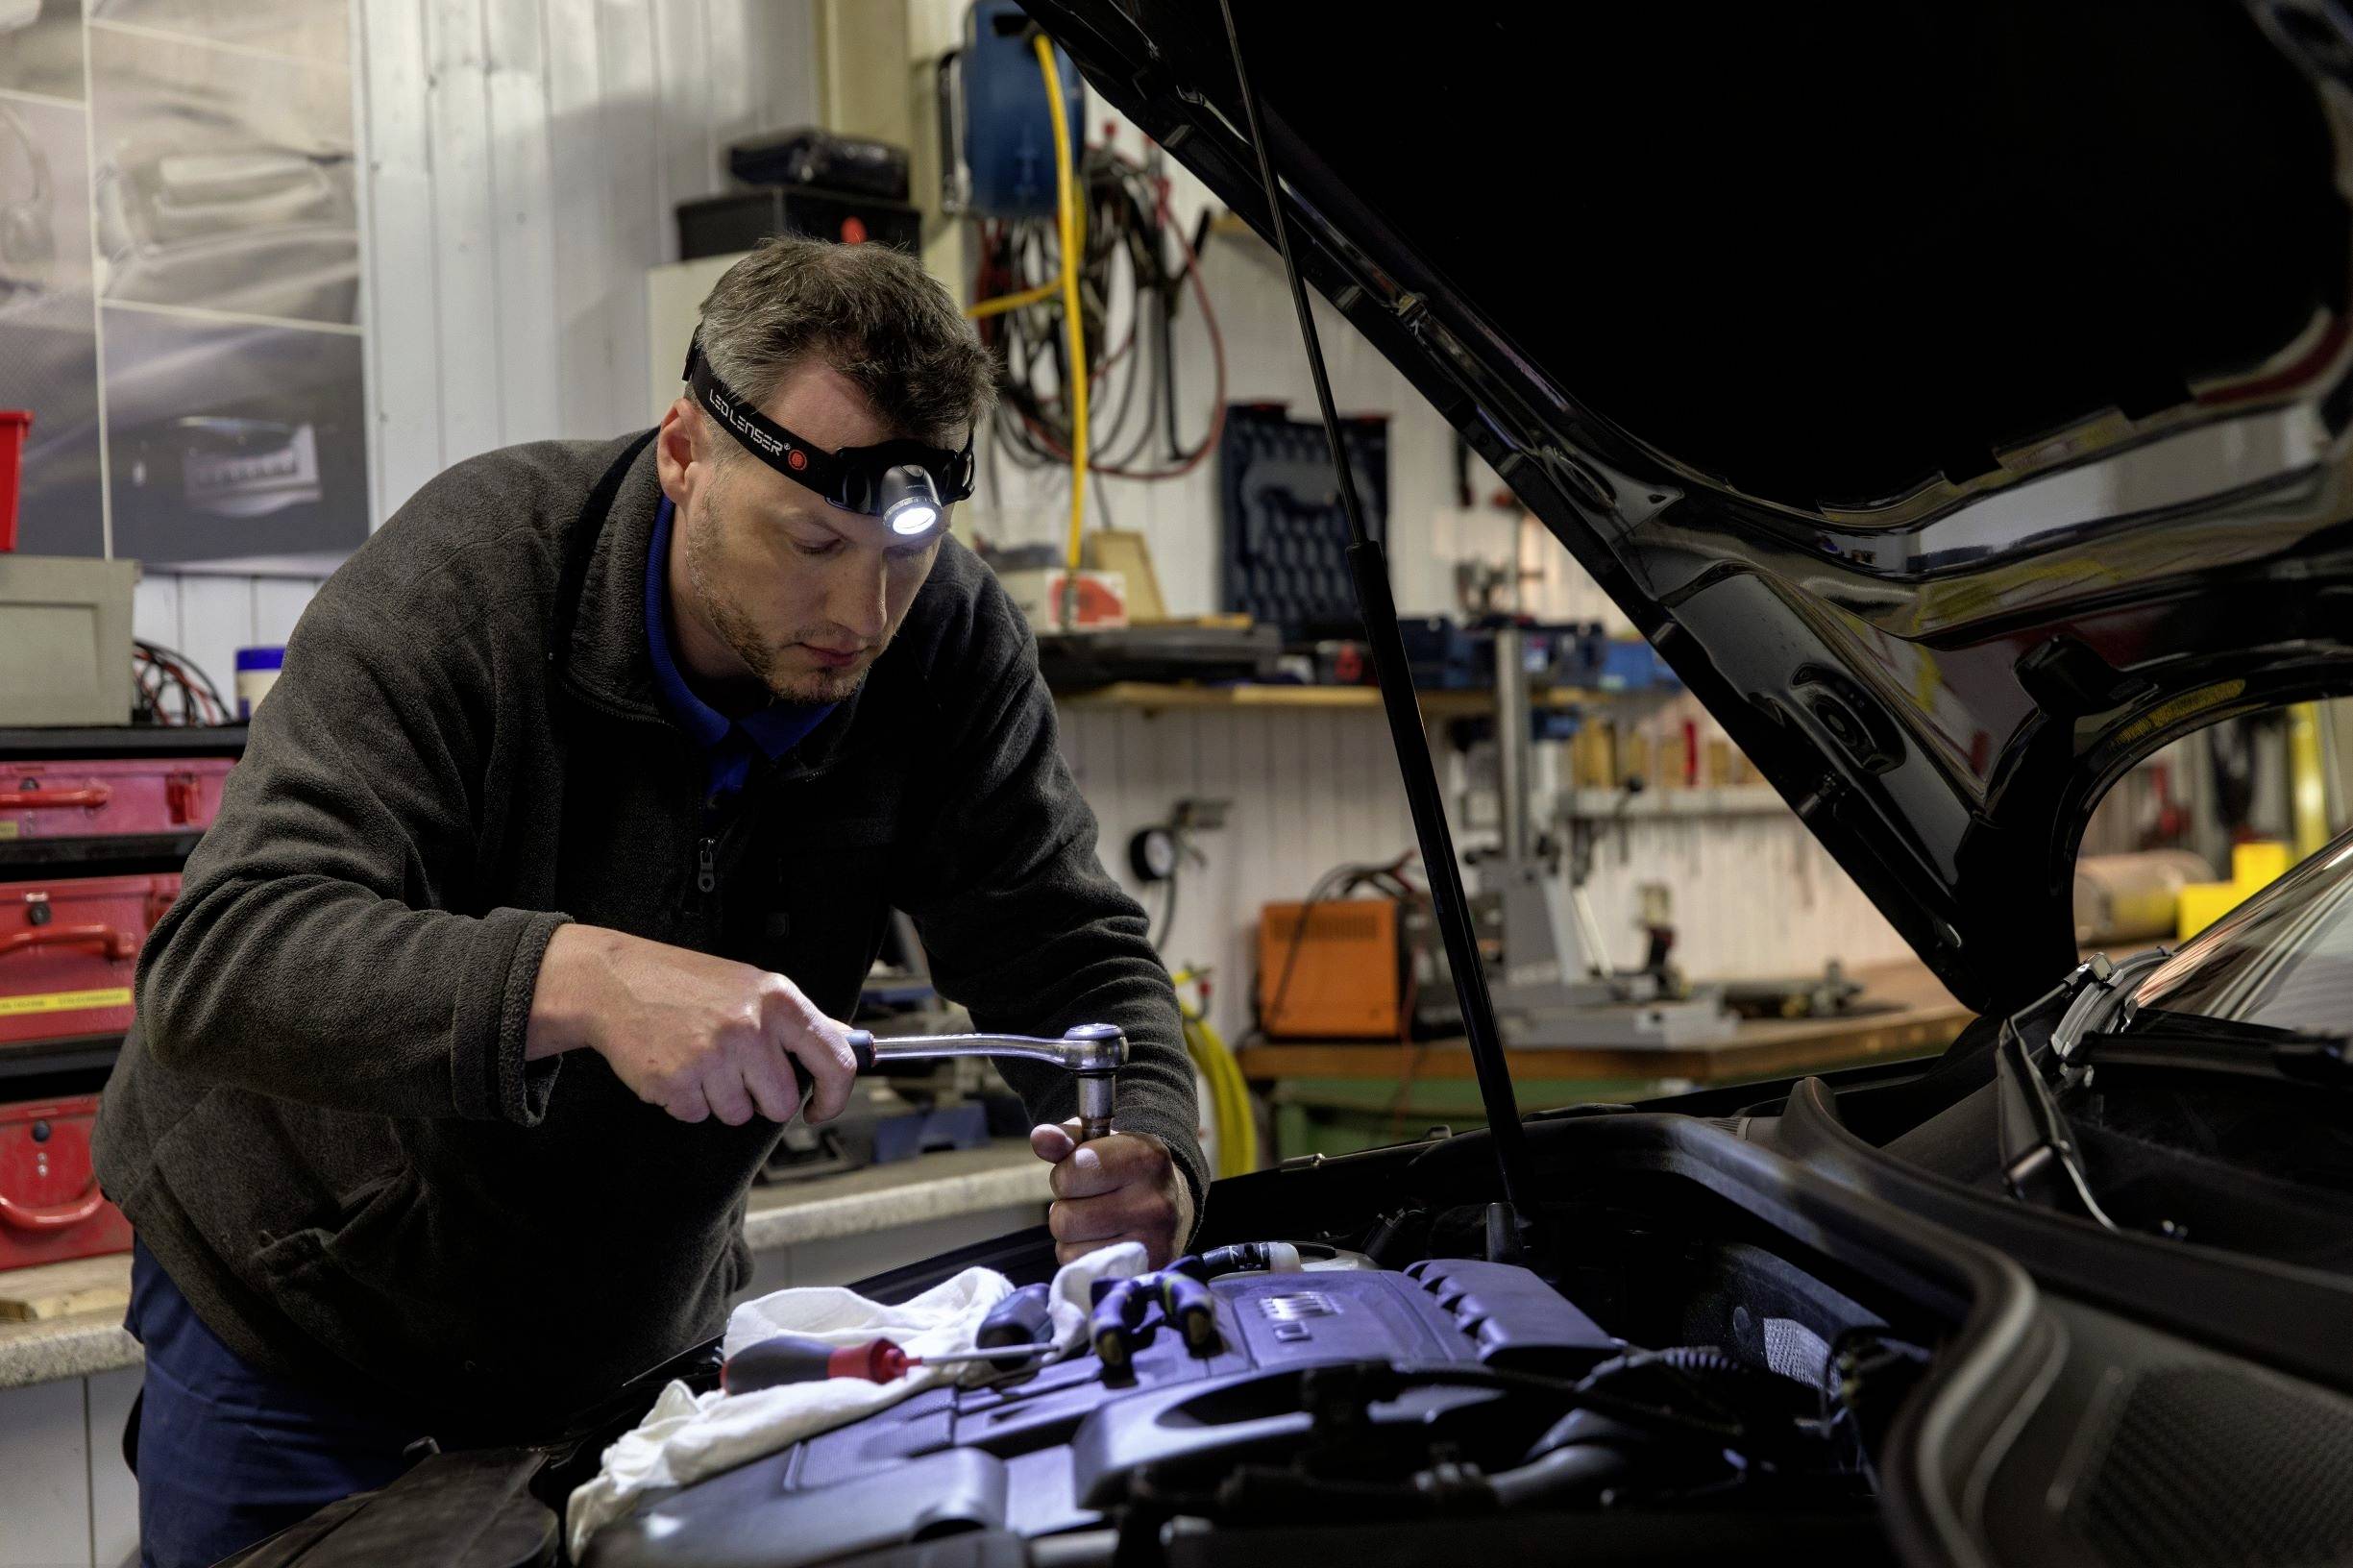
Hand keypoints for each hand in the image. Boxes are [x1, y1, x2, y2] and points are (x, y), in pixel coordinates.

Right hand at [525, 924, 858, 1125]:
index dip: (834, 1096)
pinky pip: (697, 1116)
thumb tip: (846, 1044)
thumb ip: (797, 1021)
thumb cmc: (686, 983)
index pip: (835, 1061)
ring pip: (738, 1115)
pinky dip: (686, 1100)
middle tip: (735, 1071)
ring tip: (700, 1060)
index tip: (821, 1108)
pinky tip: (676, 1065)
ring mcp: (712, 1056)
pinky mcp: (675, 1081)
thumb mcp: (753, 986)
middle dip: (760, 1099)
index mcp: (779, 1001)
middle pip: (781, 1103)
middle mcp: (751, 1028)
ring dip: (719, 1099)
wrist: (616, 981)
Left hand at [1031, 1120, 1192, 1267]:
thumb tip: (1041, 1138)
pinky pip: (1081, 1269)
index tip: (1083, 1173)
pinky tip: (1102, 1243)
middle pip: (1065, 1217)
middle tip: (1088, 1202)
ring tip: (1096, 1224)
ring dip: (1072, 1237)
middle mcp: (1155, 1201)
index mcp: (1146, 1157)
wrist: (1172, 1208)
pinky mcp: (1144, 1272)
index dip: (1065, 1174)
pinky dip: (1082, 1258)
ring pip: (1068, 1248)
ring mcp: (1152, 1243)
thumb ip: (1066, 1139)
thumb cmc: (1125, 1170)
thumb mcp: (1099, 1144)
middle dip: (1066, 1208)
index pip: (1072, 1172)